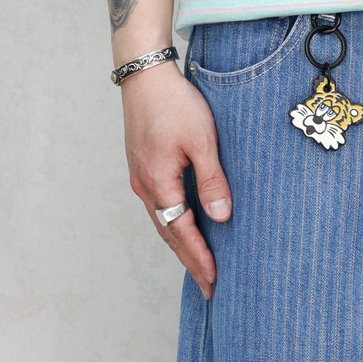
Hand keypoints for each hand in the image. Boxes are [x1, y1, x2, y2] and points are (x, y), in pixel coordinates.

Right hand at [120, 61, 230, 299]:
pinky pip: (159, 205)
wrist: (145, 76)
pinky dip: (173, 224)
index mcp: (159, 183)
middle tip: (208, 286)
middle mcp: (145, 185)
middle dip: (189, 260)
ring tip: (199, 265)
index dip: (199, 257)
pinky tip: (185, 228)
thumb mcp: (202, 142)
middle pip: (168, 233)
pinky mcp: (143, 167)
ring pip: (162, 221)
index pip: (181, 232)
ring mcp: (141, 177)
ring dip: (181, 244)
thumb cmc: (175, 104)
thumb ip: (212, 181)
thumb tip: (221, 218)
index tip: (214, 280)